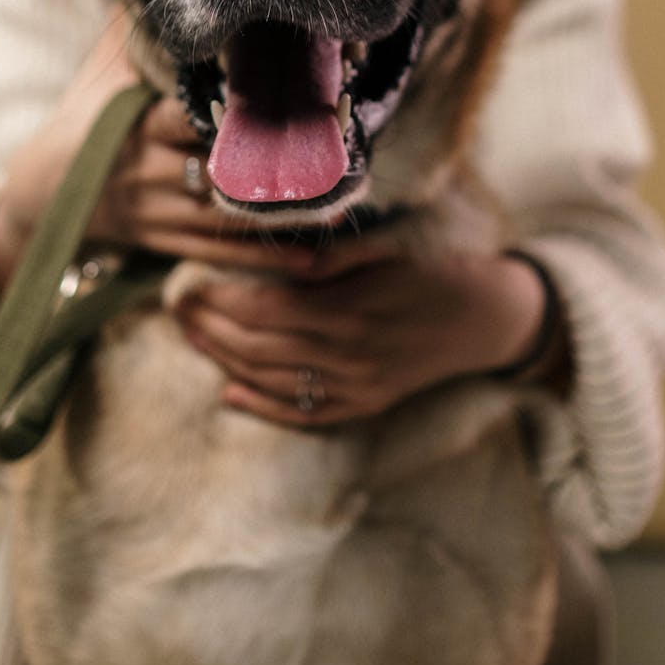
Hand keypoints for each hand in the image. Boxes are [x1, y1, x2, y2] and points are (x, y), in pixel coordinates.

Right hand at [0, 8, 310, 314]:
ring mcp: (160, 210)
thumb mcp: (102, 70)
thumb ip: (136, 31)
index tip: (291, 100)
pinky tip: (310, 258)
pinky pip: (218, 253)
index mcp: (136, 123)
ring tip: (343, 201)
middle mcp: (150, 169)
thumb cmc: (84, 116)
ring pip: (228, 217)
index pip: (188, 116)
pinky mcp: (167, 241)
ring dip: (284, 214)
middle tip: (337, 153)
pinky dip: (263, 258)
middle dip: (275, 164)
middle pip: (220, 169)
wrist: (41, 192)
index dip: (237, 112)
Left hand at [174, 231, 563, 427]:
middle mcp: (348, 355)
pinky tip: (231, 392)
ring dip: (225, 360)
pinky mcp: (366, 405)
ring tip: (192, 336)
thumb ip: (334, 257)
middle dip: (210, 326)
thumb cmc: (437, 270)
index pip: (263, 311)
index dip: (219, 299)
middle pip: (258, 347)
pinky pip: (305, 414)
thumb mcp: (390, 250)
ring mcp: (356, 387)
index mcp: (350, 310)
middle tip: (176, 305)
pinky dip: (264, 406)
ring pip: (273, 380)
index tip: (189, 280)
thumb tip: (282, 256)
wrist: (488, 319)